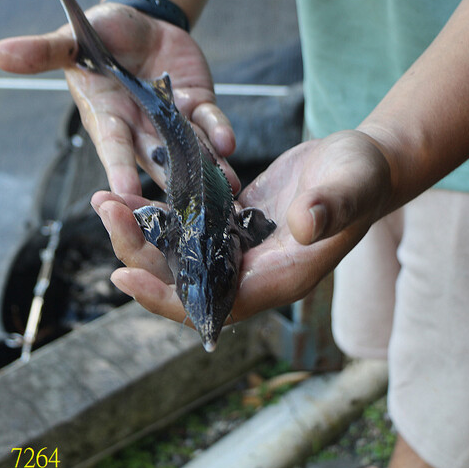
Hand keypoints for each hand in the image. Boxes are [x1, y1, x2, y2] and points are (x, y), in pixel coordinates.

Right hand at [0, 3, 237, 195]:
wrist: (140, 21)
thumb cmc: (99, 33)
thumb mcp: (72, 39)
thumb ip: (43, 50)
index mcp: (107, 119)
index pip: (114, 149)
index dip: (120, 170)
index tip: (125, 194)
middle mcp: (140, 129)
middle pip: (156, 162)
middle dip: (170, 185)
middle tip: (183, 214)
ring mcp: (171, 122)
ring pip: (189, 152)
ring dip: (206, 171)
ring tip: (223, 193)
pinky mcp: (197, 107)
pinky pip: (210, 123)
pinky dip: (219, 133)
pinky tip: (229, 146)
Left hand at [92, 130, 393, 322]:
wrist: (362, 163)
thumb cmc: (363, 177)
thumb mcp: (350, 185)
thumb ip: (329, 208)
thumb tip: (303, 224)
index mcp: (280, 276)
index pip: (214, 304)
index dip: (168, 297)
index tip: (125, 275)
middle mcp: (255, 271)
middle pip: (186, 280)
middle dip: (140, 252)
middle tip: (107, 210)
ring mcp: (242, 249)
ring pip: (181, 254)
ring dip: (143, 232)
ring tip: (105, 200)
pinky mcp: (234, 225)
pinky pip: (189, 228)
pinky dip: (162, 213)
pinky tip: (134, 192)